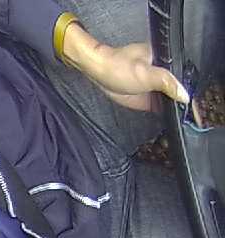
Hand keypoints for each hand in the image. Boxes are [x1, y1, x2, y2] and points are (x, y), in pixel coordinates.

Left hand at [61, 24, 188, 111]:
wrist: (98, 72)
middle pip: (179, 90)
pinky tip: (170, 117)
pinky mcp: (145, 96)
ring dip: (175, 107)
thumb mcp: (148, 75)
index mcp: (167, 62)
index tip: (196, 106)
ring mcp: (154, 86)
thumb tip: (184, 95)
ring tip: (183, 118)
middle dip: (184, 101)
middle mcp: (163, 74)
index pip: (185, 78)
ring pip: (170, 99)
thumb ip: (167, 84)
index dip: (191, 91)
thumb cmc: (119, 67)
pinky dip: (164, 110)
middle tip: (192, 116)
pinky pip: (159, 105)